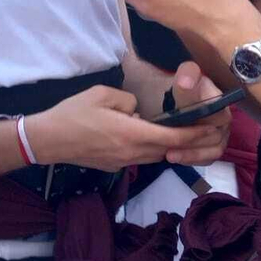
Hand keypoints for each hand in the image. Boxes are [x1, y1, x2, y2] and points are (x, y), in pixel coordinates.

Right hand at [24, 85, 225, 171]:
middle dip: (187, 142)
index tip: (212, 128)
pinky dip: (148, 148)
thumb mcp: (102, 94)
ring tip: (175, 133)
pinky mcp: (113, 166)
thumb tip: (136, 110)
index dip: (195, 134)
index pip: (174, 138)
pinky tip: (141, 137)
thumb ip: (128, 100)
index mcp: (132, 133)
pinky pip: (139, 157)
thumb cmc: (73, 114)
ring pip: (154, 156)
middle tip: (202, 130)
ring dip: (167, 146)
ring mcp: (122, 162)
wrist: (48, 140)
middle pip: (168, 150)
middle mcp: (132, 152)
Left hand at [157, 62, 233, 164]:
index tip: (180, 124)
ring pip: (212, 150)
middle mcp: (224, 118)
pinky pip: (208, 158)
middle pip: (214, 136)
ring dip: (191, 154)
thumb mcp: (184, 76)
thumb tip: (186, 81)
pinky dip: (193, 160)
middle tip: (169, 145)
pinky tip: (177, 159)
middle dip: (192, 142)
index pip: (217, 112)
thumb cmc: (180, 87)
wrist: (174, 98)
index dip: (201, 120)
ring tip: (169, 155)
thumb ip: (188, 73)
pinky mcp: (213, 147)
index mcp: (219, 100)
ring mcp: (221, 134)